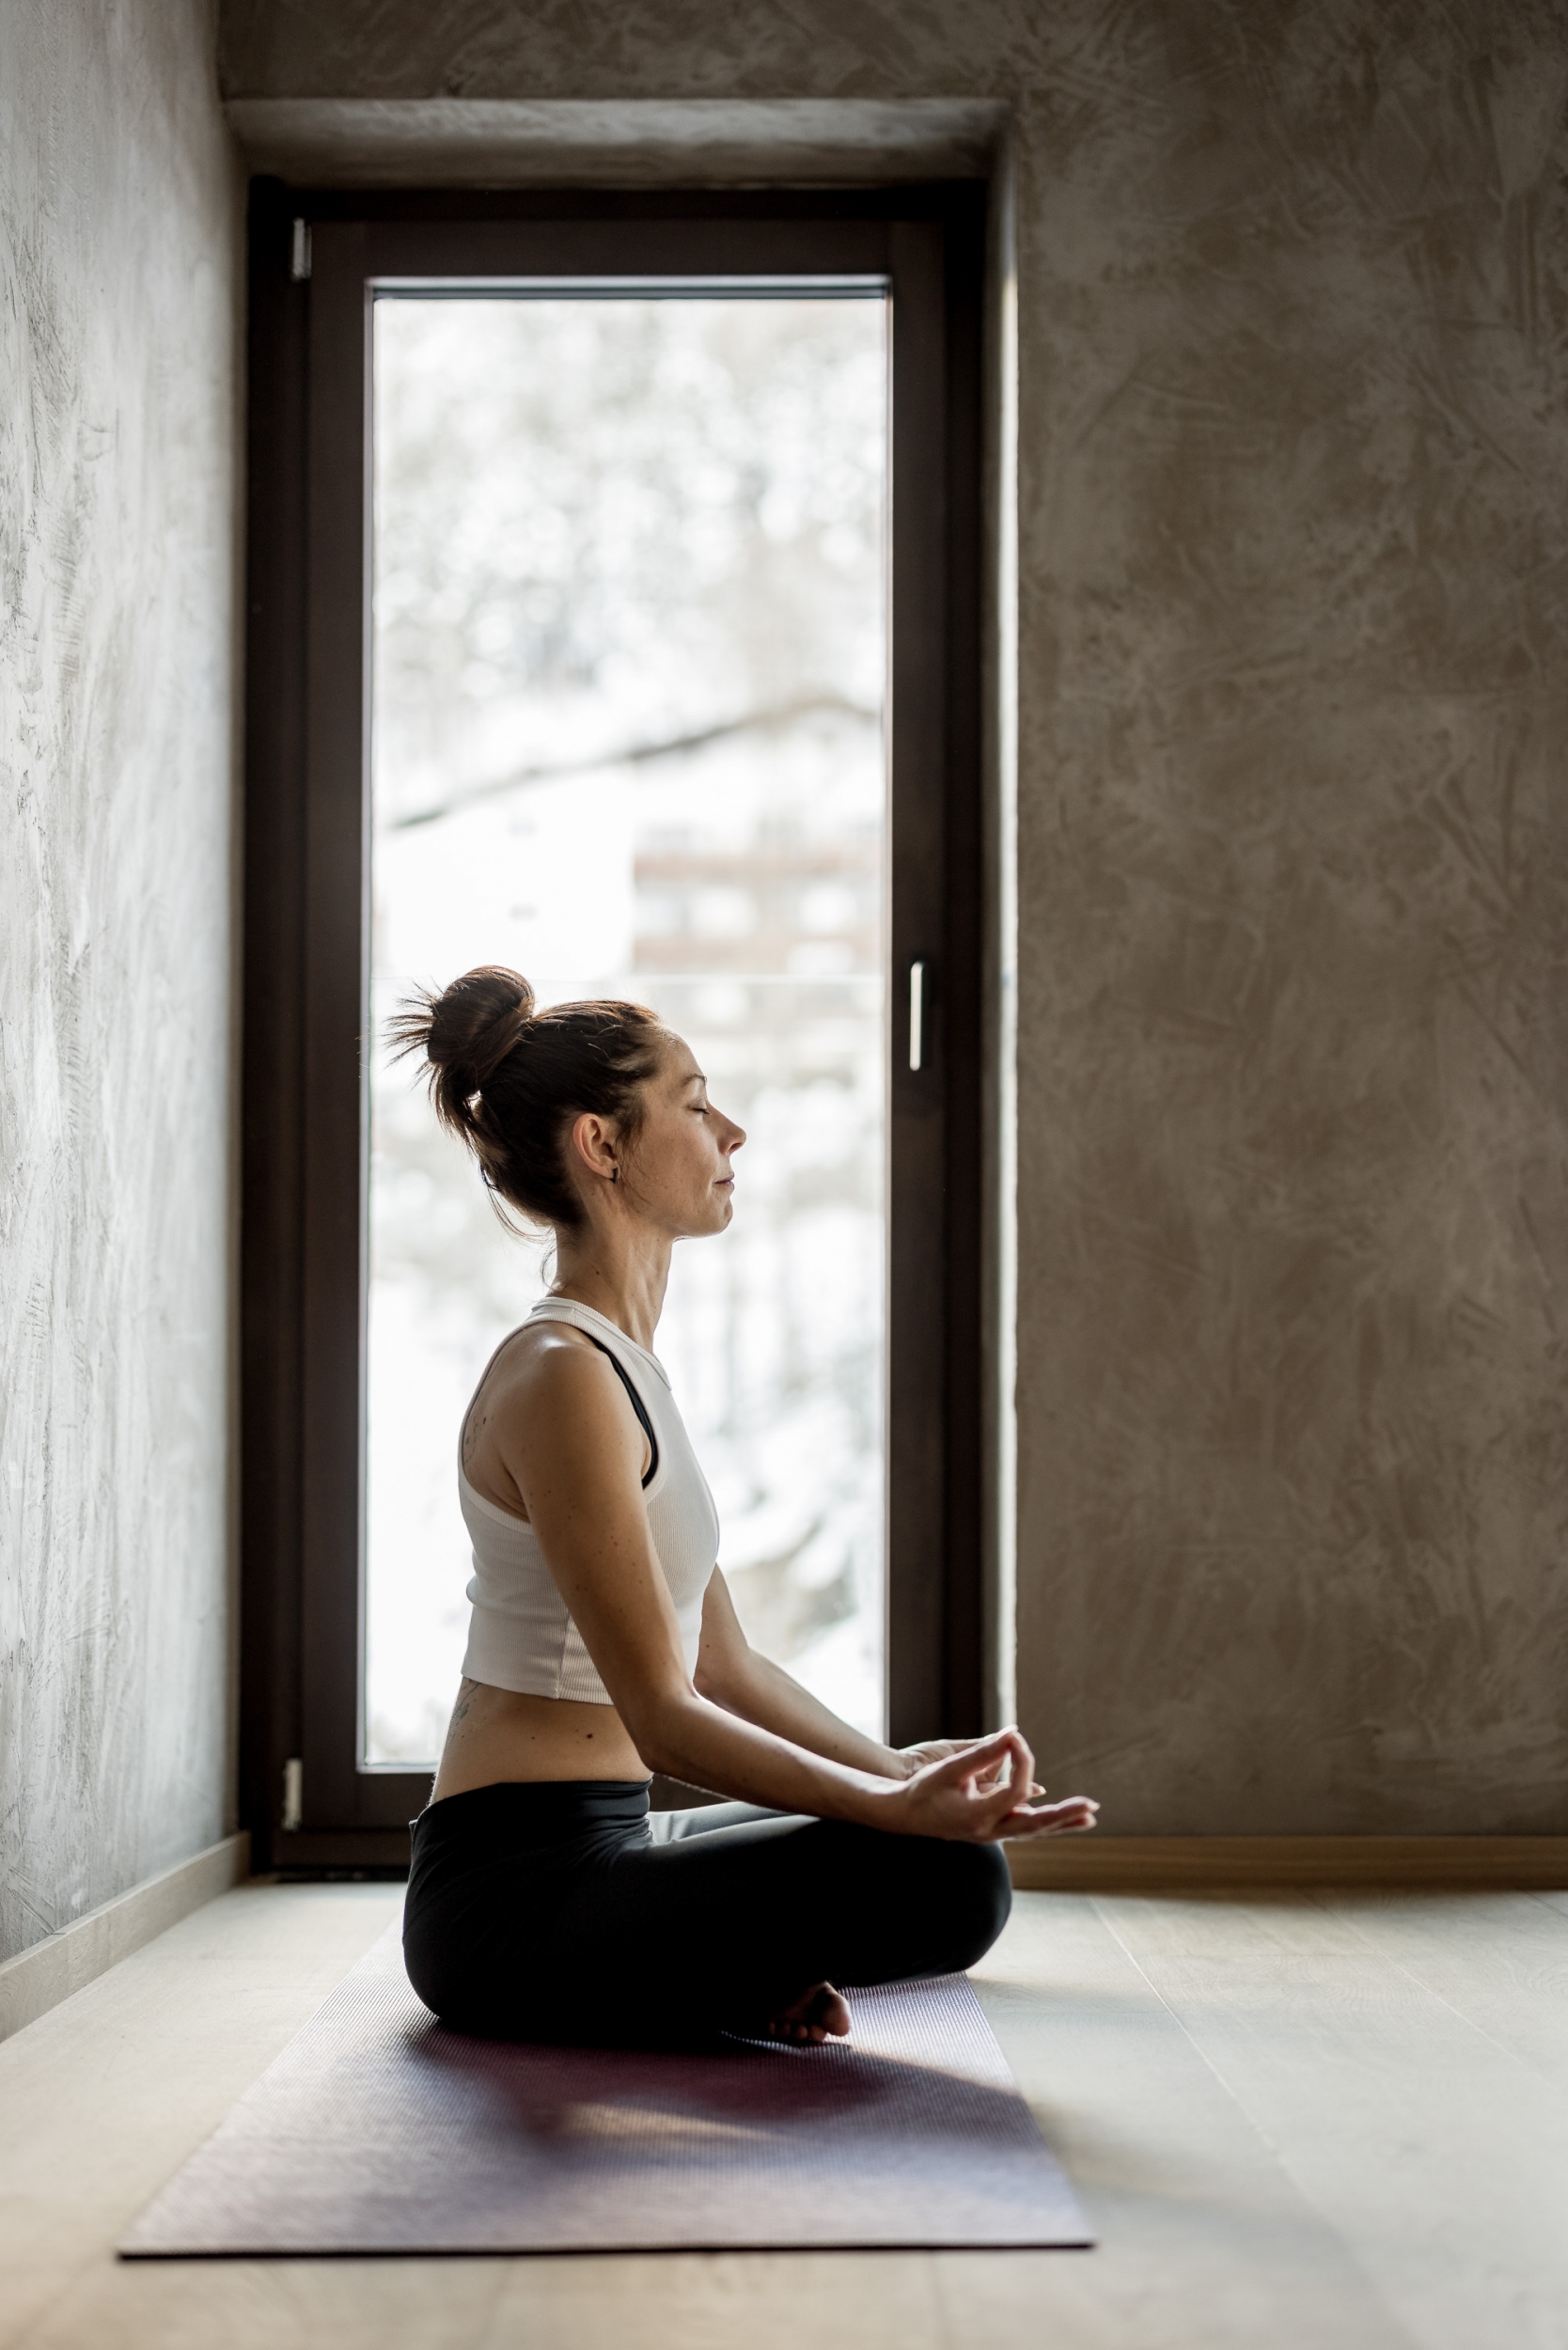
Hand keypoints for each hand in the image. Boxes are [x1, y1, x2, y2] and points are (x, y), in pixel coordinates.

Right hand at [881, 1727, 1097, 1843]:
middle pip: (1036, 1824)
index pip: (1017, 1789)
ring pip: (1034, 1831)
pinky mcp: (990, 1832)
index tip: (1015, 1739)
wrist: (903, 1815)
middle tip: (1092, 1805)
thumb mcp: (952, 1768)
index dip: (1023, 1760)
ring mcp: (991, 1836)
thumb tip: (1013, 1734)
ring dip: (1062, 1823)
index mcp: (979, 1816)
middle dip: (1065, 1814)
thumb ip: (984, 1752)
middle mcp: (990, 1831)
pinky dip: (1044, 1823)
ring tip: (1090, 1817)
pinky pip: (1024, 1829)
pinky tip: (1059, 1818)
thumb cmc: (923, 1789)